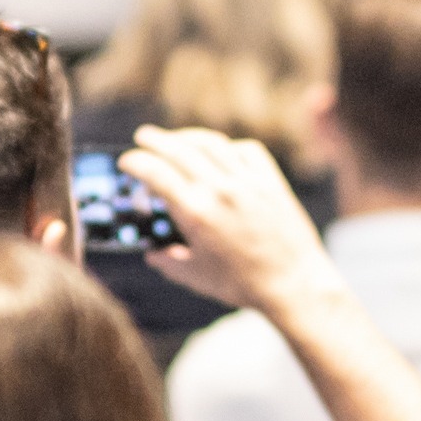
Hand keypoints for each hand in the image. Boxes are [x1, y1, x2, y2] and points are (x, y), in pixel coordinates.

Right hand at [124, 128, 339, 312]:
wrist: (293, 283)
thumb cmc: (242, 284)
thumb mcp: (196, 277)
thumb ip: (169, 262)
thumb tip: (152, 254)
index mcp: (195, 212)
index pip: (156, 173)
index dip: (136, 162)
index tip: (127, 161)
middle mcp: (219, 190)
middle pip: (179, 150)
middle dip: (156, 140)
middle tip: (144, 136)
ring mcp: (247, 181)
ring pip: (211, 144)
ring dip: (188, 136)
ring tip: (176, 137)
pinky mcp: (270, 181)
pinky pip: (246, 150)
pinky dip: (228, 146)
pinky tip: (221, 150)